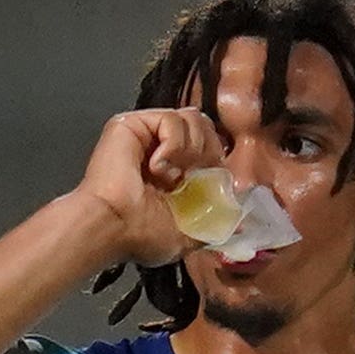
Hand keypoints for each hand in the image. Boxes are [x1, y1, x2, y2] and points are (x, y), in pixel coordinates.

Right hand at [64, 109, 225, 268]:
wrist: (113, 227)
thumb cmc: (140, 236)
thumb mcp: (189, 234)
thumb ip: (214, 222)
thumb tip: (241, 219)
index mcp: (173, 171)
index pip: (210, 146)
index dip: (216, 161)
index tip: (207, 185)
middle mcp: (160, 149)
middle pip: (205, 126)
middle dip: (207, 153)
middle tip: (190, 179)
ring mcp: (146, 134)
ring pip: (193, 118)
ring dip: (190, 150)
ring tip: (170, 175)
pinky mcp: (132, 124)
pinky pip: (173, 119)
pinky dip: (173, 144)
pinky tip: (157, 168)